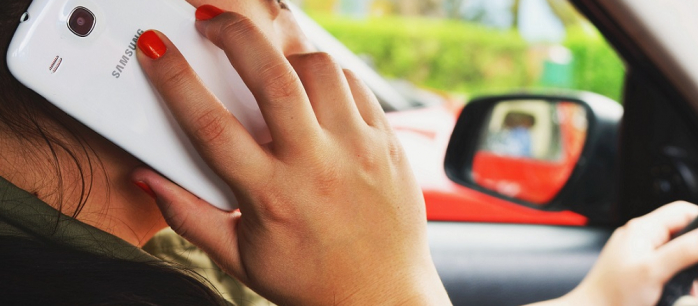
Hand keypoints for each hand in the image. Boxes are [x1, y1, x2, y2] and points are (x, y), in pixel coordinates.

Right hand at [132, 7, 449, 305]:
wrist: (382, 297)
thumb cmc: (309, 280)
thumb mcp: (239, 257)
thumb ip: (189, 215)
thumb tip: (148, 178)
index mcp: (271, 196)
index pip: (210, 124)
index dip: (174, 78)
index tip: (155, 47)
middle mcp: (317, 166)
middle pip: (272, 78)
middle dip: (234, 34)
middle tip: (211, 20)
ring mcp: (358, 150)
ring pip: (320, 70)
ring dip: (285, 54)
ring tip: (267, 62)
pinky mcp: (387, 143)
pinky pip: (355, 85)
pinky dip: (326, 74)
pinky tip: (311, 87)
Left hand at [555, 202, 697, 305]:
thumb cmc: (613, 293)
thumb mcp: (654, 270)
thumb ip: (683, 251)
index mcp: (642, 229)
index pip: (682, 211)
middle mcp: (640, 237)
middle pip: (684, 235)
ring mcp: (638, 253)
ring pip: (678, 255)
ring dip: (690, 273)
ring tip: (692, 291)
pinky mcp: (638, 270)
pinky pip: (667, 268)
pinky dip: (677, 280)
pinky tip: (679, 294)